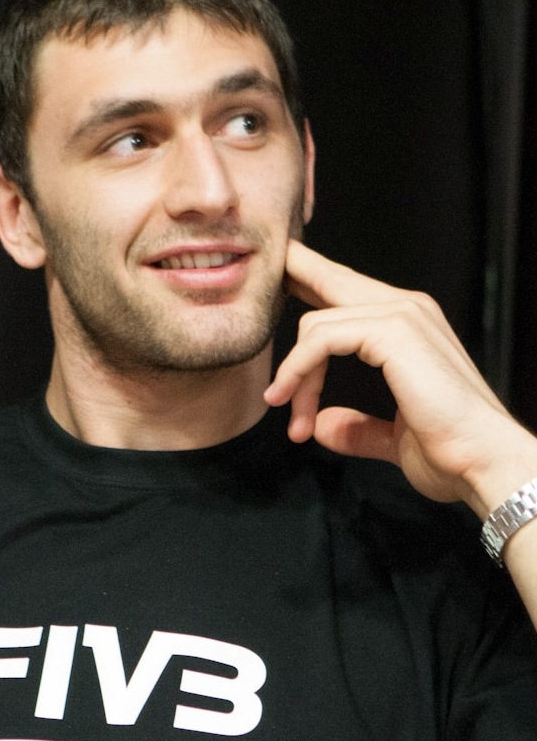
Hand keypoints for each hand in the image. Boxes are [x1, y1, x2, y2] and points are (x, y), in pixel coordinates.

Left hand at [264, 241, 531, 511]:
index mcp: (410, 325)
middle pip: (332, 280)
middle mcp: (406, 309)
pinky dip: (299, 370)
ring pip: (317, 324)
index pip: (350, 292)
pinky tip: (288, 399)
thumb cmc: (450, 452)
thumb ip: (358, 428)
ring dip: (293, 375)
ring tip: (288, 416)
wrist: (482, 463)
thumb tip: (323, 427)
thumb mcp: (393, 438)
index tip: (279, 285)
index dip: (312, 284)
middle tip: (260, 283)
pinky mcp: (393, 332)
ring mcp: (401, 315)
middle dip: (292, 276)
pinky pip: (323, 338)